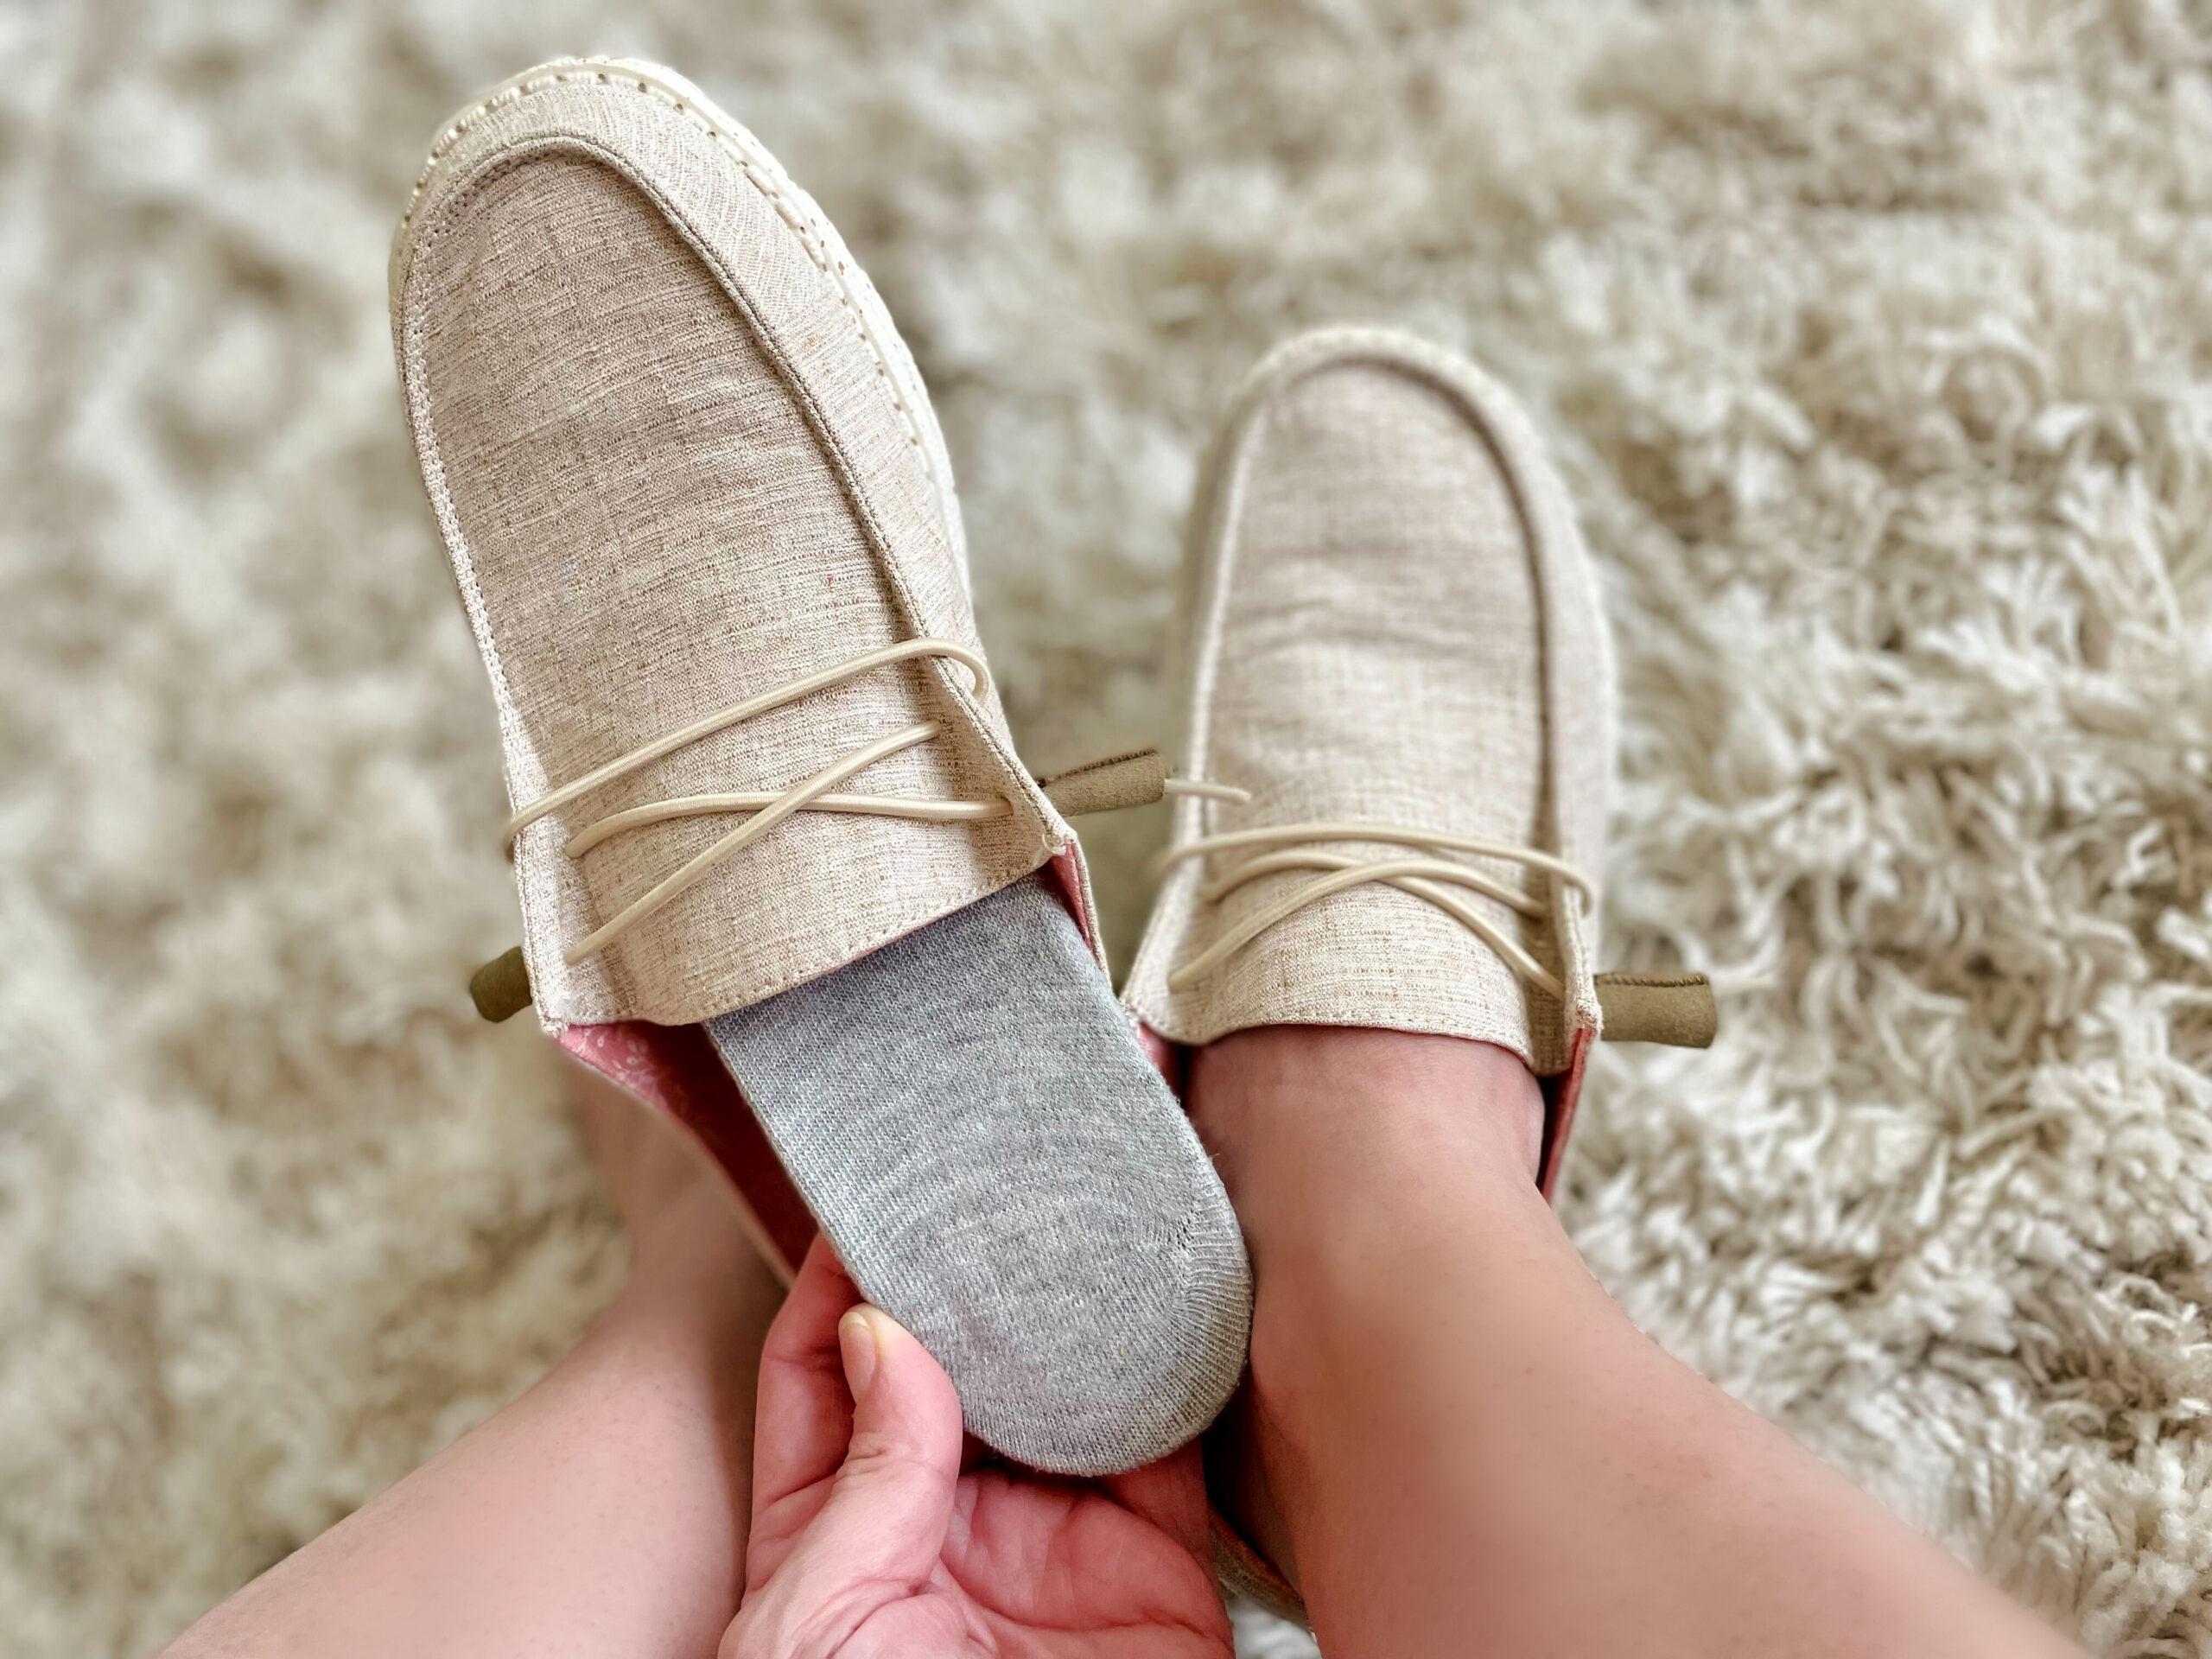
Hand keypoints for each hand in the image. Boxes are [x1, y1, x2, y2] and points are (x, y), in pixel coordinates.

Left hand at [723, 1238, 1234, 1658]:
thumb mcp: (818, 1624)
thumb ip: (862, 1478)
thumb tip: (888, 1334)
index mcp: (831, 1537)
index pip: (822, 1377)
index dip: (840, 1285)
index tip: (864, 1200)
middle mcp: (942, 1526)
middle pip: (951, 1365)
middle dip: (965, 1273)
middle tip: (981, 1175)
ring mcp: (1050, 1547)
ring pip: (1060, 1390)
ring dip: (1068, 1306)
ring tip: (1069, 1205)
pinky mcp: (1151, 1575)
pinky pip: (1164, 1448)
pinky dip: (1169, 1368)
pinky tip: (1158, 1295)